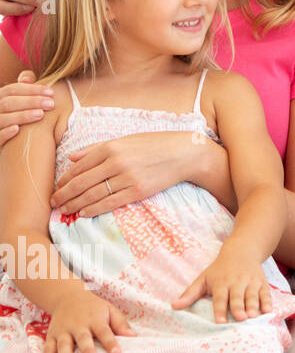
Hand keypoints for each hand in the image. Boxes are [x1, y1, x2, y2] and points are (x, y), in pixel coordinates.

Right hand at [0, 71, 54, 145]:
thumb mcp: (18, 104)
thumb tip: (27, 78)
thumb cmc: (17, 120)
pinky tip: (17, 130)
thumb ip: (24, 90)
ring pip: (2, 119)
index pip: (12, 89)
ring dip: (21, 116)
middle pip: (8, 102)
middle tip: (51, 104)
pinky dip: (5, 132)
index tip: (51, 92)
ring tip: (40, 114)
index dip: (32, 89)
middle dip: (30, 101)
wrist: (10, 149)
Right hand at [43, 289, 134, 352]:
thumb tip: (133, 337)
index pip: (104, 331)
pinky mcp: (51, 336)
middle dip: (87, 350)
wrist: (67, 297)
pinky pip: (48, 349)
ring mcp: (63, 331)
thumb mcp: (109, 310)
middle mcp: (77, 325)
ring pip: (63, 345)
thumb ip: (120, 324)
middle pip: (82, 338)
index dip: (110, 342)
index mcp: (94, 319)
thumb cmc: (93, 308)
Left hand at [51, 130, 216, 217]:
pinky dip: (93, 209)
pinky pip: (110, 202)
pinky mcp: (137, 191)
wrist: (183, 153)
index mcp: (110, 147)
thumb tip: (72, 158)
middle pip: (81, 183)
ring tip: (64, 210)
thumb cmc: (155, 144)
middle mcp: (115, 162)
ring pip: (92, 194)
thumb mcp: (125, 140)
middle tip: (53, 203)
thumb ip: (97, 148)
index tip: (57, 188)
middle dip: (64, 194)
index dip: (64, 180)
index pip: (78, 167)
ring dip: (74, 204)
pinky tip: (83, 213)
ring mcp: (126, 178)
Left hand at [173, 244, 270, 323]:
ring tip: (252, 317)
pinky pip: (265, 293)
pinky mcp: (262, 282)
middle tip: (240, 319)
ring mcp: (251, 282)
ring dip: (253, 306)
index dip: (219, 310)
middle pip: (237, 297)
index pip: (220, 298)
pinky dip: (267, 302)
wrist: (242, 250)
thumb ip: (189, 294)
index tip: (220, 322)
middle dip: (238, 307)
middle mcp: (236, 282)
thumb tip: (173, 307)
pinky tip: (267, 311)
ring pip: (252, 295)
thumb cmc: (219, 269)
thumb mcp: (203, 278)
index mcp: (221, 282)